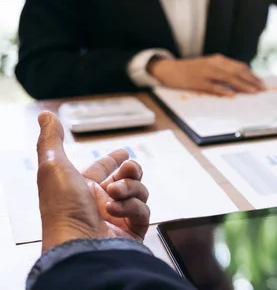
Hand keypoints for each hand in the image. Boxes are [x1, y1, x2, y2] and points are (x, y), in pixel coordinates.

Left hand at [36, 112, 149, 251]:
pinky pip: (143, 211)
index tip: (123, 153)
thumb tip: (46, 117)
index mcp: (81, 188)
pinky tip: (117, 210)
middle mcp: (99, 202)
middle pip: (127, 178)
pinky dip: (132, 207)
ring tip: (114, 194)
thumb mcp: (53, 166)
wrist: (78, 245)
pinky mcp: (132, 230)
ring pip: (139, 192)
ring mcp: (117, 217)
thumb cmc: (62, 209)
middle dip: (132, 170)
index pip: (102, 169)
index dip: (113, 159)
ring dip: (129, 188)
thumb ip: (52, 139)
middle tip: (128, 168)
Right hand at [149, 54, 264, 95]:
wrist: (170, 69)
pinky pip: (212, 86)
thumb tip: (241, 79)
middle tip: (261, 89)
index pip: (239, 67)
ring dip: (242, 85)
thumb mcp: (209, 66)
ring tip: (252, 91)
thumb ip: (224, 71)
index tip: (261, 83)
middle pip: (236, 71)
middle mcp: (214, 64)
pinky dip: (222, 90)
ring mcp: (205, 72)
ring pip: (228, 78)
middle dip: (251, 80)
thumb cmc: (192, 70)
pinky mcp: (197, 82)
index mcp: (218, 60)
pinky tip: (231, 94)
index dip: (251, 75)